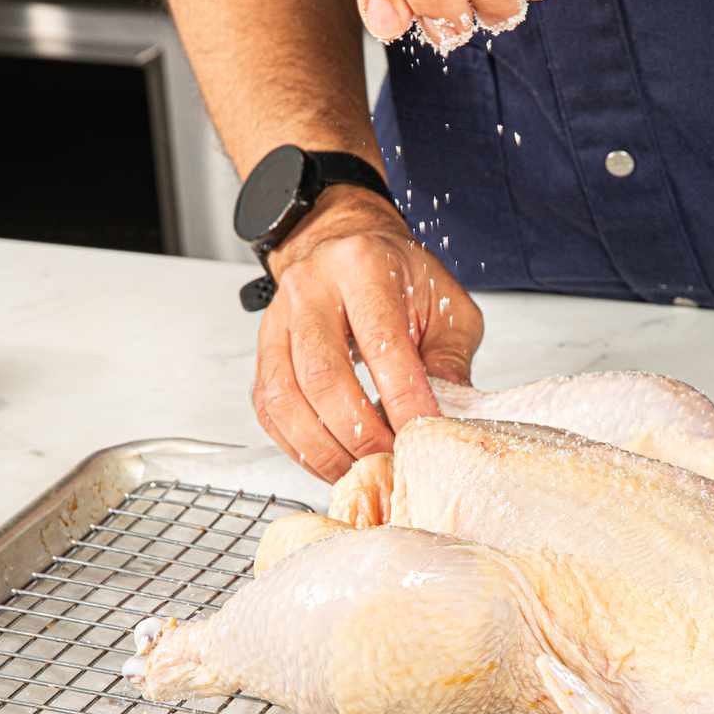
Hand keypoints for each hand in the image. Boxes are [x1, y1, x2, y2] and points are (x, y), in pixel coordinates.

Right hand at [252, 186, 483, 481]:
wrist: (347, 244)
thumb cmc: (401, 279)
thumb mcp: (446, 308)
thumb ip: (450, 360)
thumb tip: (447, 417)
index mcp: (363, 267)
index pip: (381, 342)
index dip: (402, 396)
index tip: (421, 434)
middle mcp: (310, 289)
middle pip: (322, 375)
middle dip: (357, 431)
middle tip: (389, 460)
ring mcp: (278, 319)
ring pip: (285, 396)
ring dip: (322, 446)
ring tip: (358, 470)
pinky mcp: (263, 349)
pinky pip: (267, 407)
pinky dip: (295, 444)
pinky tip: (328, 459)